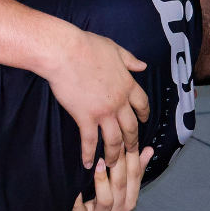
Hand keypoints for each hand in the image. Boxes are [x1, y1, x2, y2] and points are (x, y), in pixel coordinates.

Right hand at [47, 30, 149, 167]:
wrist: (65, 52)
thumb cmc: (87, 46)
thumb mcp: (114, 48)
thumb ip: (130, 60)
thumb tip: (143, 66)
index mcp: (127, 84)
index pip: (142, 103)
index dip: (144, 114)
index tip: (144, 120)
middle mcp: (119, 102)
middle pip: (131, 127)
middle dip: (133, 141)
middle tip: (132, 151)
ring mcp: (103, 112)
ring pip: (114, 140)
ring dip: (115, 154)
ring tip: (113, 164)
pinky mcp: (85, 118)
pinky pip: (89, 141)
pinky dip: (89, 154)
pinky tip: (88, 164)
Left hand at [68, 146, 153, 210]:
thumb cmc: (110, 207)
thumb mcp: (126, 191)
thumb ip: (137, 171)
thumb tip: (149, 149)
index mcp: (130, 199)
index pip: (135, 177)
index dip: (134, 158)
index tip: (128, 139)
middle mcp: (119, 209)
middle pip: (121, 185)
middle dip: (119, 163)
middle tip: (114, 144)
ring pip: (106, 199)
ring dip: (102, 181)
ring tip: (98, 163)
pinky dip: (77, 201)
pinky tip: (75, 189)